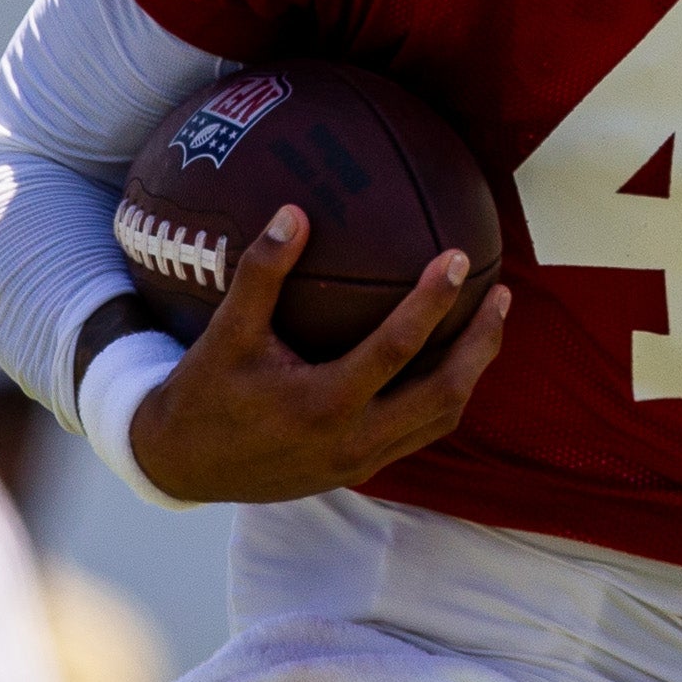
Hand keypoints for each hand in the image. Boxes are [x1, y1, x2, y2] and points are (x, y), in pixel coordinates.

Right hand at [115, 208, 509, 505]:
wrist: (181, 466)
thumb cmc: (203, 393)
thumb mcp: (226, 333)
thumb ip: (261, 273)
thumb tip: (293, 211)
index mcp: (323, 405)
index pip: (396, 351)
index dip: (433, 304)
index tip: (458, 259)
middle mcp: (353, 440)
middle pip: (444, 394)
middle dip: (481, 344)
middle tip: (500, 293)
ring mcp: (361, 460)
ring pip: (440, 419)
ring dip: (471, 372)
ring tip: (489, 322)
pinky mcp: (360, 470)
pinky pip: (420, 432)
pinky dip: (444, 395)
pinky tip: (449, 357)